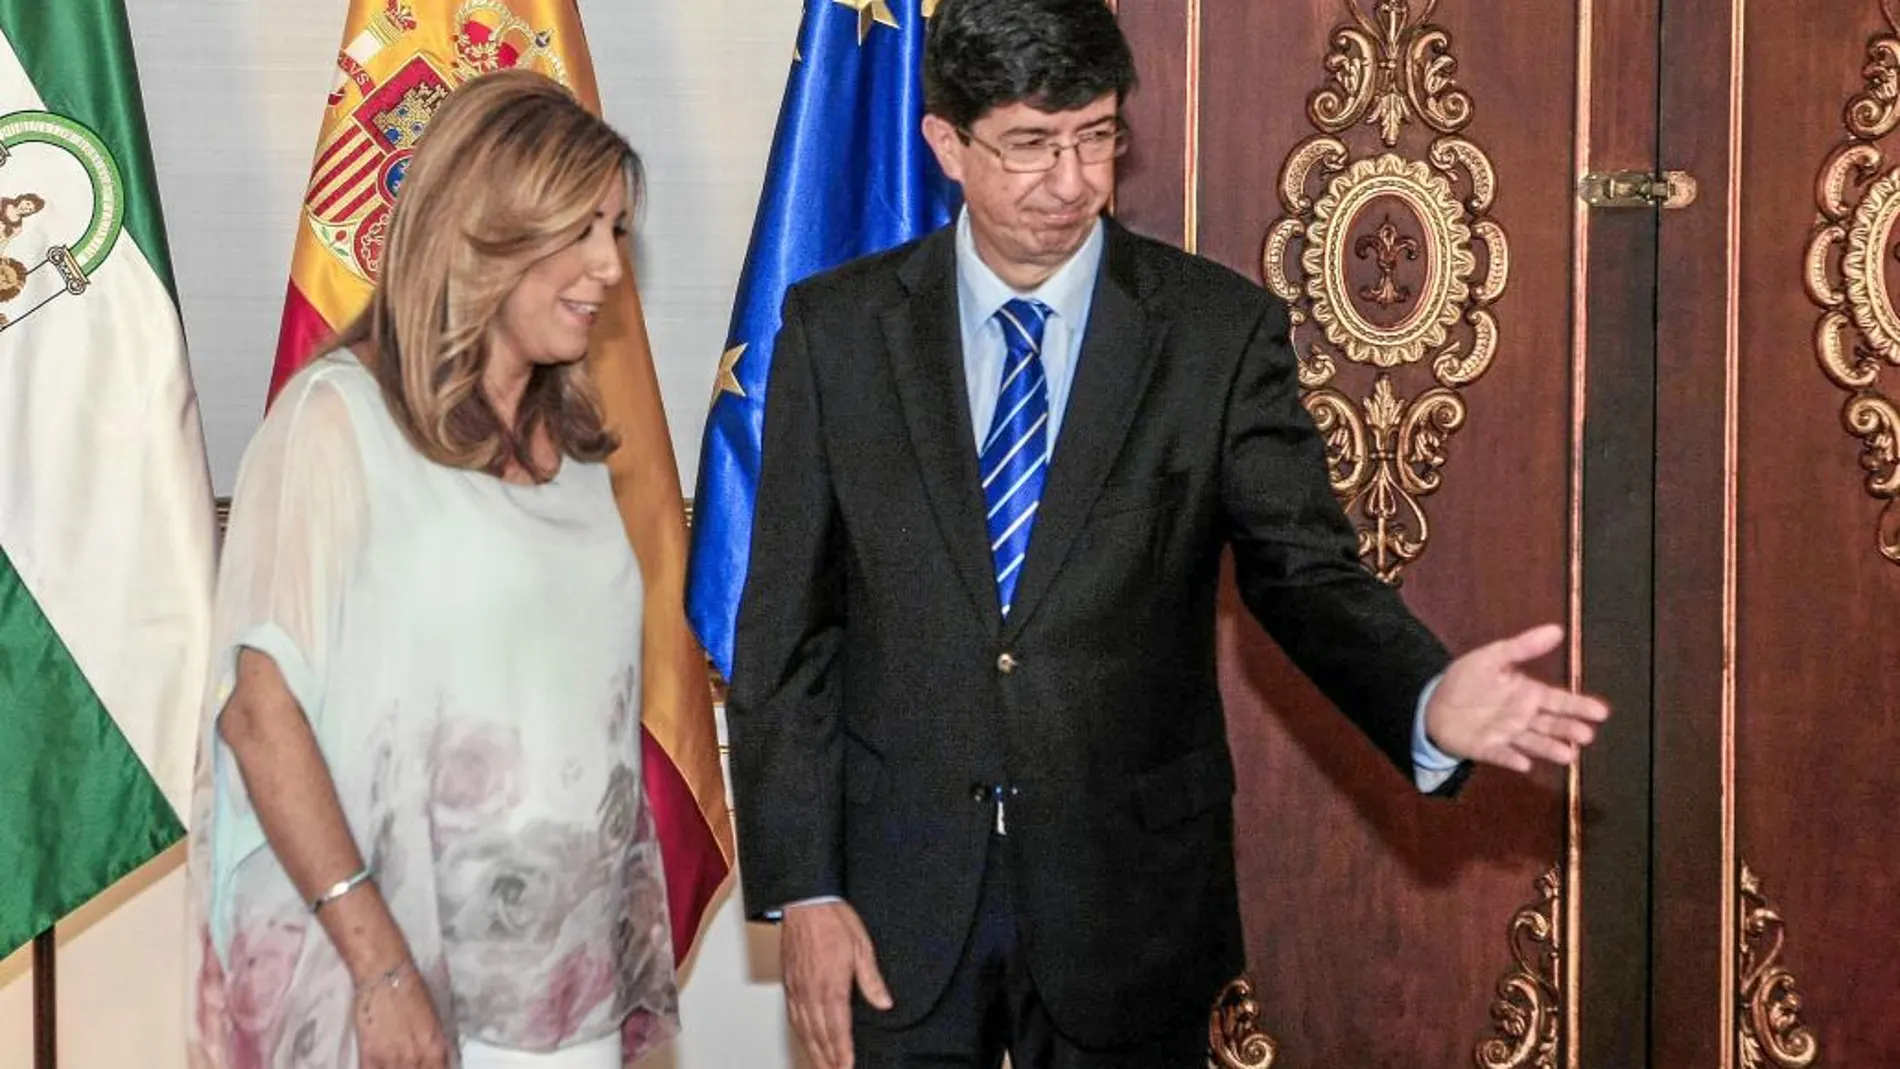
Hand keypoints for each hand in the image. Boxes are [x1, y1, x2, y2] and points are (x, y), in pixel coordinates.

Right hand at [352, 961, 448, 1068]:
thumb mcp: (434, 1022)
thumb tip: (435, 1062)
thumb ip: (433, 1047)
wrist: (386, 974)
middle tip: (409, 1061)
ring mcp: (392, 1061)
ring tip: (393, 1059)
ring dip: (395, 1068)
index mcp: (437, 1049)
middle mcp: (417, 1059)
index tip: (427, 1066)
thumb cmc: (411, 990)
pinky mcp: (370, 1057)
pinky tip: (380, 1062)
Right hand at [781, 900, 892, 1068]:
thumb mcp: (862, 947)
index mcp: (832, 984)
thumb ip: (871, 979)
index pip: (838, 1028)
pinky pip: (792, 1016)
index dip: (843, 1052)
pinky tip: (805, 1039)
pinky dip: (800, 1033)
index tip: (847, 1067)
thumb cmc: (832, 919)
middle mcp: (811, 991)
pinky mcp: (789, 982)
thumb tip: (884, 1003)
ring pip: (804, 1029)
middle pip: (819, 1035)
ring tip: (822, 1066)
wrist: (805, 901)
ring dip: (813, 1051)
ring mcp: (797, 988)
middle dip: (828, 1059)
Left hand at [1426, 623, 1609, 773]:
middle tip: (1586, 736)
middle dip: (1568, 730)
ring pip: (1532, 742)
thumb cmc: (1467, 680)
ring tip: (1568, 756)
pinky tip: (1524, 764)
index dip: (1579, 706)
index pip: (1558, 700)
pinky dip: (1512, 760)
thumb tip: (1557, 630)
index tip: (1602, 712)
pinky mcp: (1487, 749)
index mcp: (1528, 693)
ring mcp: (1507, 735)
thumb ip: (1523, 647)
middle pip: (1551, 724)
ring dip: (1549, 749)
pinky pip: (1501, 755)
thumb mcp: (1493, 657)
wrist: (1434, 703)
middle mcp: (1523, 717)